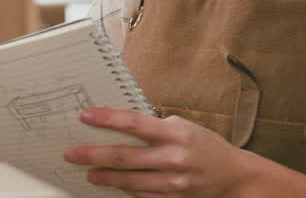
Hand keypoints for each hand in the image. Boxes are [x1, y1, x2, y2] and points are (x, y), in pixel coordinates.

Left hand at [63, 108, 252, 196]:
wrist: (233, 176)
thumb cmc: (204, 146)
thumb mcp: (183, 127)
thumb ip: (155, 126)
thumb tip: (120, 123)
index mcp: (175, 133)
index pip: (134, 123)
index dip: (106, 119)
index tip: (84, 115)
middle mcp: (173, 157)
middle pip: (125, 156)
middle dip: (93, 155)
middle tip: (71, 153)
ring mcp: (174, 182)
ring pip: (130, 180)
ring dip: (105, 177)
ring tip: (89, 173)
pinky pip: (143, 195)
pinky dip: (126, 190)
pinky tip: (114, 185)